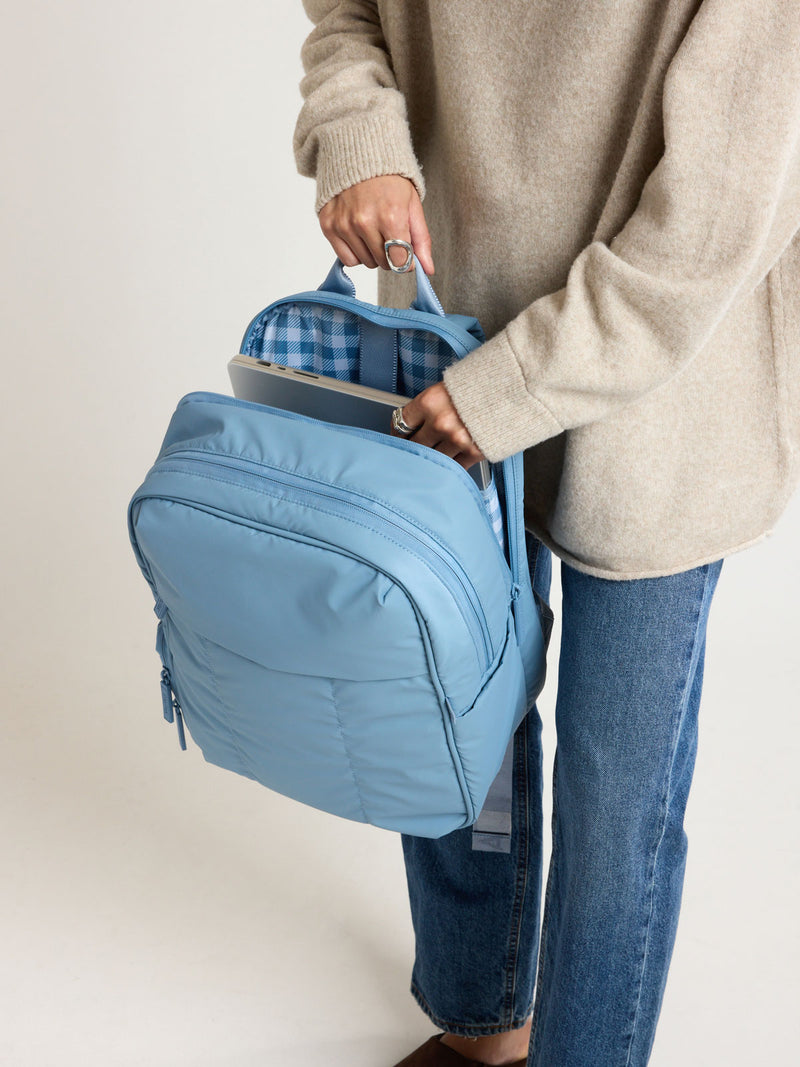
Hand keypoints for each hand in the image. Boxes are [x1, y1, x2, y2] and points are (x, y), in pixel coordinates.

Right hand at [318, 175, 434, 273]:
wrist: (360, 155)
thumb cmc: (390, 180)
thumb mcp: (413, 206)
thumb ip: (421, 240)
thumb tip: (427, 270)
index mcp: (391, 216)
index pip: (400, 262)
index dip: (406, 261)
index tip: (405, 251)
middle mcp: (365, 222)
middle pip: (383, 264)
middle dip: (390, 255)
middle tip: (389, 233)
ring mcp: (344, 224)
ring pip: (366, 263)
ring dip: (373, 254)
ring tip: (374, 230)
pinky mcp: (329, 225)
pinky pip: (347, 259)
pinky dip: (355, 253)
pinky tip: (359, 236)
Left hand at [390, 381, 485, 470]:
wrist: (520, 386)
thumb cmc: (485, 381)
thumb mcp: (450, 386)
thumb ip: (431, 406)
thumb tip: (416, 424)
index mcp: (430, 400)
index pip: (402, 423)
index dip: (400, 432)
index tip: (401, 437)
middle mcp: (440, 422)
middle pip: (414, 445)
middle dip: (412, 449)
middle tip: (413, 451)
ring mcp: (457, 439)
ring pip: (433, 458)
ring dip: (432, 459)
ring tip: (433, 458)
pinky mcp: (474, 451)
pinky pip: (454, 467)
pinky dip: (451, 466)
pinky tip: (450, 463)